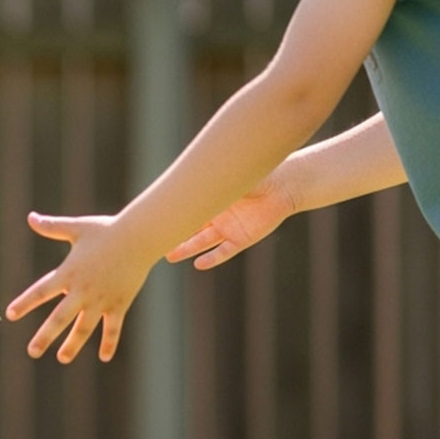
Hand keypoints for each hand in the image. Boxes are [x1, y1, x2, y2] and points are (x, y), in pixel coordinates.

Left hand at [5, 214, 154, 362]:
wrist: (138, 237)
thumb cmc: (106, 230)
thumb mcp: (76, 228)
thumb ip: (52, 227)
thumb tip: (30, 217)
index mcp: (68, 273)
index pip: (41, 291)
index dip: (25, 303)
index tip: (10, 315)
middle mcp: (82, 291)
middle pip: (59, 318)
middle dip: (45, 337)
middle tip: (32, 352)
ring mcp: (101, 300)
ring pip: (84, 328)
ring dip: (72, 345)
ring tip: (62, 358)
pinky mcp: (119, 304)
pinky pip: (113, 328)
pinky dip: (110, 343)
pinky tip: (105, 358)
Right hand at [165, 173, 294, 269]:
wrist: (286, 185)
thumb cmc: (259, 174)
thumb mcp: (232, 175)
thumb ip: (212, 180)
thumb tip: (187, 175)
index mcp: (213, 200)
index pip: (188, 210)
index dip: (172, 216)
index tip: (153, 220)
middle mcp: (217, 216)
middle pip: (190, 229)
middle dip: (173, 235)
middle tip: (154, 241)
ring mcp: (228, 229)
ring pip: (202, 242)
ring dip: (186, 249)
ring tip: (169, 255)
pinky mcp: (242, 239)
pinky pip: (224, 252)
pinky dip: (212, 258)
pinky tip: (199, 264)